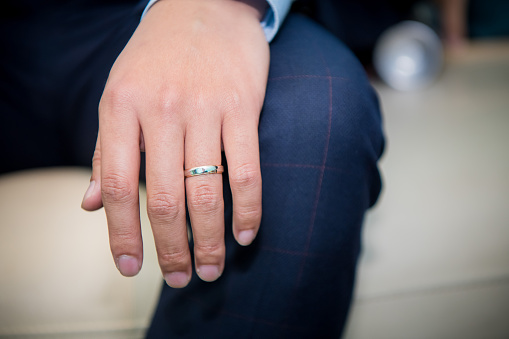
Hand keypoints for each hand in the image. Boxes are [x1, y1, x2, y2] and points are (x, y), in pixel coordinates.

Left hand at [81, 0, 268, 287]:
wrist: (204, 5)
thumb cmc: (157, 55)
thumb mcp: (119, 94)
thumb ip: (108, 151)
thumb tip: (91, 206)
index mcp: (121, 108)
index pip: (116, 186)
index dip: (121, 234)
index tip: (130, 268)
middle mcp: (160, 111)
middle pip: (162, 198)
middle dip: (171, 249)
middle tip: (181, 280)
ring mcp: (204, 109)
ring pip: (205, 191)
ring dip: (209, 240)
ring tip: (211, 269)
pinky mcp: (242, 107)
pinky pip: (247, 169)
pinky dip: (248, 209)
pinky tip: (245, 235)